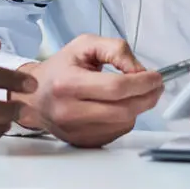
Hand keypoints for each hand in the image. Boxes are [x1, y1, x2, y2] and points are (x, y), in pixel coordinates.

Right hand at [12, 34, 163, 147]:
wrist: (34, 98)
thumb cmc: (59, 69)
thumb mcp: (83, 46)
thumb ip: (114, 49)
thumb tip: (139, 70)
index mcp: (67, 84)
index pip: (115, 87)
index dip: (142, 82)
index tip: (156, 77)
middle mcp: (70, 111)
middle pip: (125, 109)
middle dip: (148, 96)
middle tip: (155, 86)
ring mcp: (77, 131)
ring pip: (125, 122)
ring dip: (137, 107)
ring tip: (132, 93)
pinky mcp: (84, 142)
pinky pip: (118, 132)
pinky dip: (125, 118)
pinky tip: (116, 106)